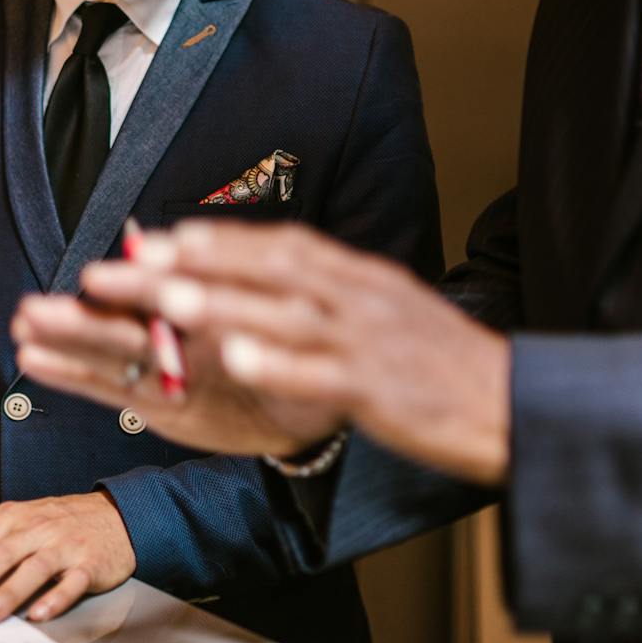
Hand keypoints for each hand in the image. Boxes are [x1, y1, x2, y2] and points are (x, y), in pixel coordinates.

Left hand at [0, 493, 135, 626]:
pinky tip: (38, 614)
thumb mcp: (11, 526)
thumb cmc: (58, 524)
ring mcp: (64, 545)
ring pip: (32, 568)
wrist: (117, 515)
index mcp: (11, 518)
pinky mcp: (90, 563)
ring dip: (5, 594)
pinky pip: (72, 582)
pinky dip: (55, 598)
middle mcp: (36, 529)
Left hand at [23, 221, 513, 485]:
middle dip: (190, 265)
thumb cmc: (446, 367)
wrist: (520, 404)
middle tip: (122, 266)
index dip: (213, 240)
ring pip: (285, 312)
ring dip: (221, 302)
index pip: (278, 245)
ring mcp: (370, 339)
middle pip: (264, 269)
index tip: (154, 237)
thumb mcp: (390, 314)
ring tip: (162, 299)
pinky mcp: (383, 389)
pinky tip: (239, 359)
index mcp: (360, 277)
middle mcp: (360, 296)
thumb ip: (334, 296)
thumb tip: (273, 286)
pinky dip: (281, 362)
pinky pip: (324, 372)